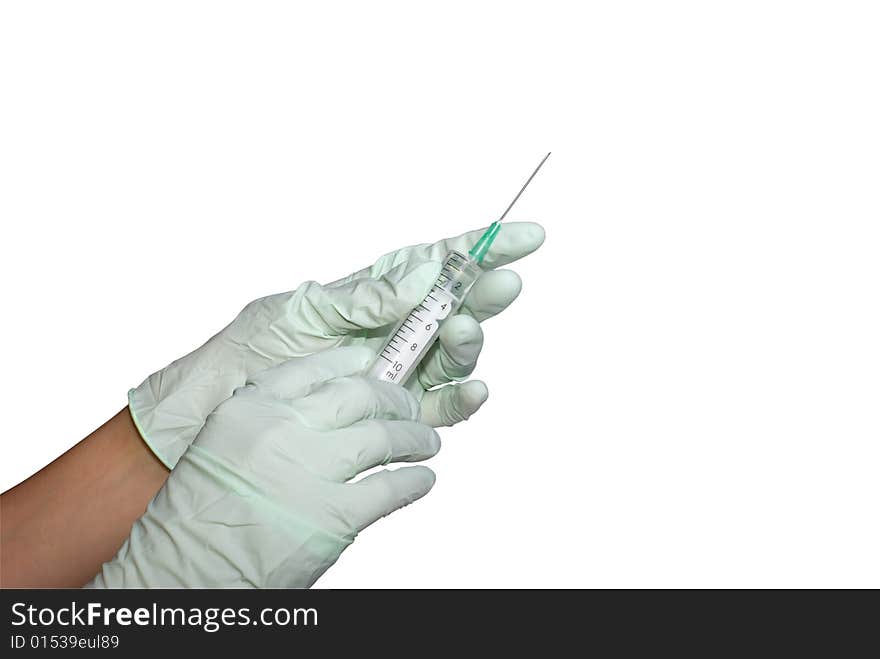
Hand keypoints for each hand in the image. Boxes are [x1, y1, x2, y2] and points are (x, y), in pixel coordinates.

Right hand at [88, 348, 439, 587]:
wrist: (182, 573)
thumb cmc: (194, 519)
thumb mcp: (219, 447)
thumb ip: (266, 422)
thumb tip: (321, 413)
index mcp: (250, 408)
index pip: (312, 369)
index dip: (349, 364)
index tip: (369, 363)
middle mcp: (282, 430)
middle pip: (358, 396)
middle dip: (393, 399)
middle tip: (408, 406)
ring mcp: (310, 470)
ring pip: (381, 437)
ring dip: (413, 437)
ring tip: (426, 441)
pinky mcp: (334, 515)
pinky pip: (389, 487)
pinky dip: (413, 481)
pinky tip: (421, 479)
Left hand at [131, 222, 544, 467]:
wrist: (217, 412)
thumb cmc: (252, 351)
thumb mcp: (301, 311)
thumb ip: (362, 298)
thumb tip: (420, 278)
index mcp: (373, 293)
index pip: (436, 264)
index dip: (482, 248)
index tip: (525, 235)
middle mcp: (394, 331)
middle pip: (457, 306)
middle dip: (485, 291)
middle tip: (501, 283)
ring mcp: (398, 373)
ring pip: (455, 355)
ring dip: (470, 342)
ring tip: (462, 330)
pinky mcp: (397, 414)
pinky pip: (443, 407)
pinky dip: (464, 398)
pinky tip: (474, 388)